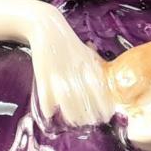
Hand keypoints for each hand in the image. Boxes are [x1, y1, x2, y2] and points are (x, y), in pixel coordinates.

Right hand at [27, 9, 115, 127]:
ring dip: (70, 113)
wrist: (47, 27)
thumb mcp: (87, 54)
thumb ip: (96, 69)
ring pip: (66, 99)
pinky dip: (48, 106)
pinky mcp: (43, 73)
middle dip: (88, 114)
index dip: (104, 104)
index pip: (100, 90)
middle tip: (88, 123)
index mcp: (88, 65)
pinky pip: (46, 94)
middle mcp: (76, 70)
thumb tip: (107, 88)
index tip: (106, 115)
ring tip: (73, 122)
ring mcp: (59, 72)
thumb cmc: (70, 44)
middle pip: (84, 99)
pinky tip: (50, 113)